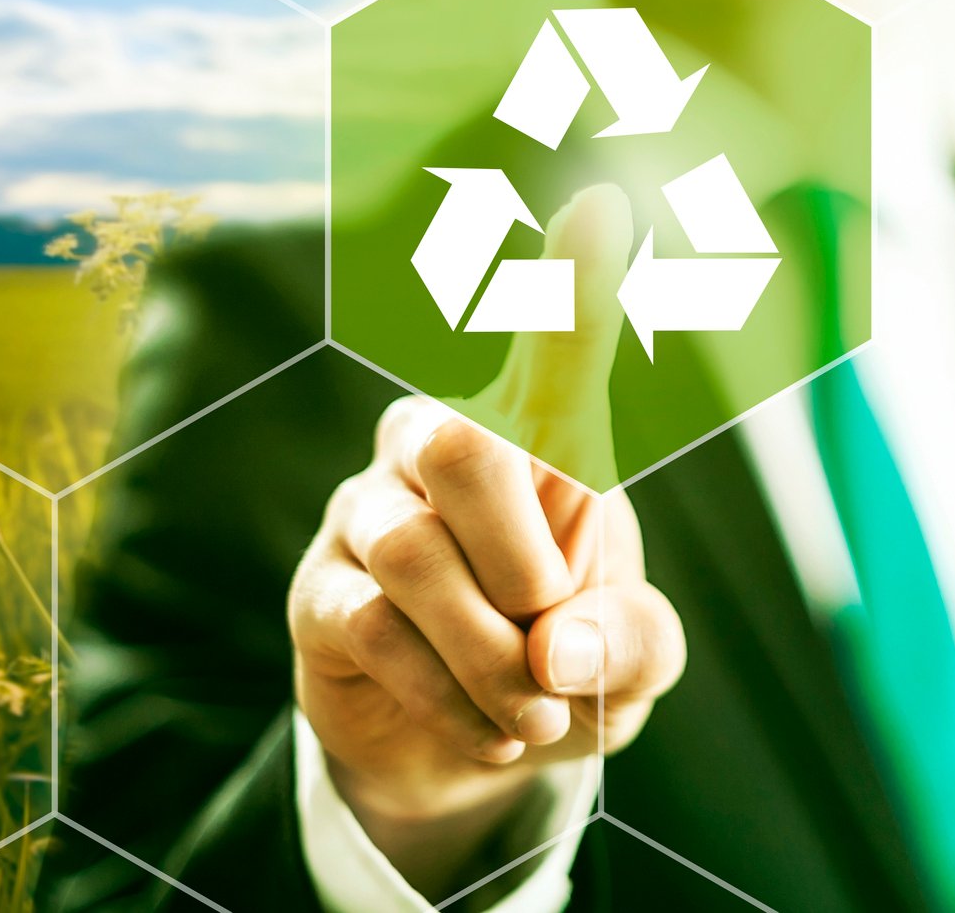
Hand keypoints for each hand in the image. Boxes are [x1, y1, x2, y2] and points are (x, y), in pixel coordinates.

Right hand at [286, 185, 685, 893]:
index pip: (553, 343)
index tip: (603, 201)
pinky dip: (451, 695)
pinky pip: (375, 627)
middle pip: (459, 441)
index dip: (574, 280)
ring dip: (492, 653)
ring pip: (416, 552)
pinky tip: (488, 729)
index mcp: (541, 436)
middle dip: (525, 556)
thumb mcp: (633, 662)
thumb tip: (559, 648)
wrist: (470, 753)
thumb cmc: (565, 666)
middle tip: (553, 626)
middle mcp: (442, 446)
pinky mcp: (321, 591)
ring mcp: (371, 511)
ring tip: (534, 710)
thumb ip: (633, 642)